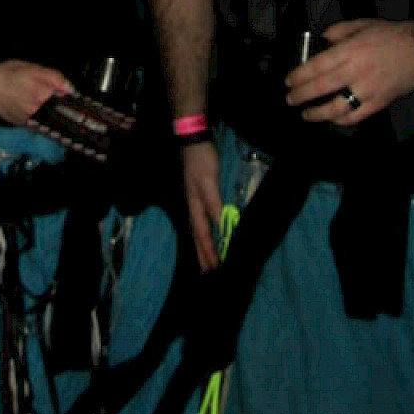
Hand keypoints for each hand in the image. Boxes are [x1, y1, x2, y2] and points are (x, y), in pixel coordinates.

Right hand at [0, 59, 74, 127]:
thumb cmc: (8, 73)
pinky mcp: (22, 125)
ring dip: (46, 109)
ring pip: (47, 116)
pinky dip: (36, 114)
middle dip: (55, 101)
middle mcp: (38, 111)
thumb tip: (70, 89)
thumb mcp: (34, 68)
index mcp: (43, 94)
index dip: (65, 94)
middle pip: (57, 109)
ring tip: (31, 98)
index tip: (63, 91)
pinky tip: (26, 104)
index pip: (66, 98)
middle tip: (40, 91)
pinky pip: (36, 121)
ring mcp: (30, 120)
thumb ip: (55, 78)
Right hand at [181, 139, 222, 270]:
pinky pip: (203, 220)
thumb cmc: (201, 160)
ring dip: (203, 246)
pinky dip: (205, 232)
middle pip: (198, 236)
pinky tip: (209, 233)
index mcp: (195, 206)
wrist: (192, 139)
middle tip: (207, 274)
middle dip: (203, 255)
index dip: (209, 252)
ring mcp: (195, 201)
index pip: (203, 235)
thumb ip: (214, 204)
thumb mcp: (208, 181)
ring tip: (206, 261)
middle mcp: (193, 207)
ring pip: (199, 229)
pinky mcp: (200, 194)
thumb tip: (221, 227)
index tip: (216, 269)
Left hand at [285, 18, 413, 126]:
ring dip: (317, 114)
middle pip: (321, 88)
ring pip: (337, 108)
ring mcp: (368, 91)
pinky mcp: (379, 103)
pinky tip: (333, 119)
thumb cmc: (390, 34)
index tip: (288, 81)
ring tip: (306, 114)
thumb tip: (321, 41)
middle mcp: (355, 72)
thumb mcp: (361, 23)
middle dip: (301, 95)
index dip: (299, 76)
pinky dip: (342, 120)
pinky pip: (356, 117)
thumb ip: (338, 31)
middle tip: (289, 99)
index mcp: (350, 51)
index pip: (317, 66)